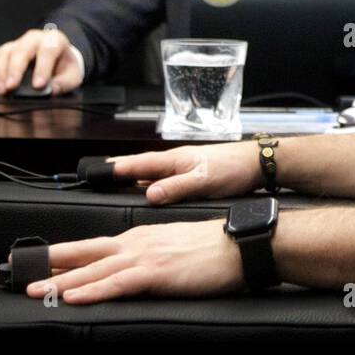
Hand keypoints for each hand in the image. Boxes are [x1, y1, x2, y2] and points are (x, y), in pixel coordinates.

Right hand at [0, 28, 83, 95]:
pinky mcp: (9, 49)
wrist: (59, 58)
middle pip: (23, 50)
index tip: (38, 85)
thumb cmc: (65, 66)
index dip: (42, 68)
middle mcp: (36, 38)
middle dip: (16, 70)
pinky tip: (0, 87)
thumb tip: (52, 90)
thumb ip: (65, 82)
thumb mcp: (73, 74)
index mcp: (55, 40)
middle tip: (12, 88)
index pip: (48, 50)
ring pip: (7, 52)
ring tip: (3, 90)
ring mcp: (20, 42)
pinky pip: (0, 57)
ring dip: (2, 72)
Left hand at [24, 219, 245, 303]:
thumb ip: (148, 257)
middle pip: (83, 254)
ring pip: (93, 271)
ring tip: (35, 289)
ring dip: (61, 282)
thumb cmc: (213, 251)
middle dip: (49, 263)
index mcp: (139, 238)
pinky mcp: (156, 273)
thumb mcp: (173, 249)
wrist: (239, 247)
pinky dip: (92, 291)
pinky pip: (117, 284)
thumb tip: (130, 272)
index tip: (37, 262)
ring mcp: (144, 257)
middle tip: (17, 272)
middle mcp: (136, 243)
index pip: (92, 248)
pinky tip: (74, 296)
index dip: (62, 255)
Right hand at [109, 141, 262, 203]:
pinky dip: (153, 185)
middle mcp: (177, 162)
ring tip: (118, 184)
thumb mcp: (204, 181)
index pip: (139, 163)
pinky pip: (166, 180)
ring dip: (135, 178)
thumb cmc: (234, 168)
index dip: (117, 168)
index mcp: (175, 160)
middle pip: (142, 166)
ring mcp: (185, 168)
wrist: (258, 164)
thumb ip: (176, 187)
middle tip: (99, 174)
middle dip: (121, 171)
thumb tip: (150, 194)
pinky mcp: (194, 176)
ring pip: (153, 174)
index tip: (97, 171)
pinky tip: (152, 193)